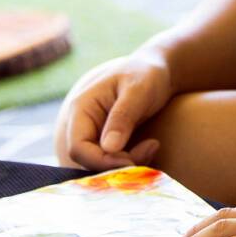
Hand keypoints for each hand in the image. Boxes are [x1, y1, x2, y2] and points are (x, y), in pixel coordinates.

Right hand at [53, 55, 170, 169]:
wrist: (157, 72)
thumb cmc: (146, 74)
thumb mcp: (138, 90)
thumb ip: (123, 116)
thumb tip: (109, 148)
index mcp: (81, 108)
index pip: (78, 147)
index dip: (101, 161)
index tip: (130, 161)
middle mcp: (83, 124)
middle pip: (88, 160)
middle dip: (117, 164)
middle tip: (149, 150)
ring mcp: (95, 135)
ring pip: (102, 164)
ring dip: (127, 164)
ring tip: (152, 146)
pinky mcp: (108, 143)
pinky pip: (113, 162)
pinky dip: (131, 161)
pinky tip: (151, 147)